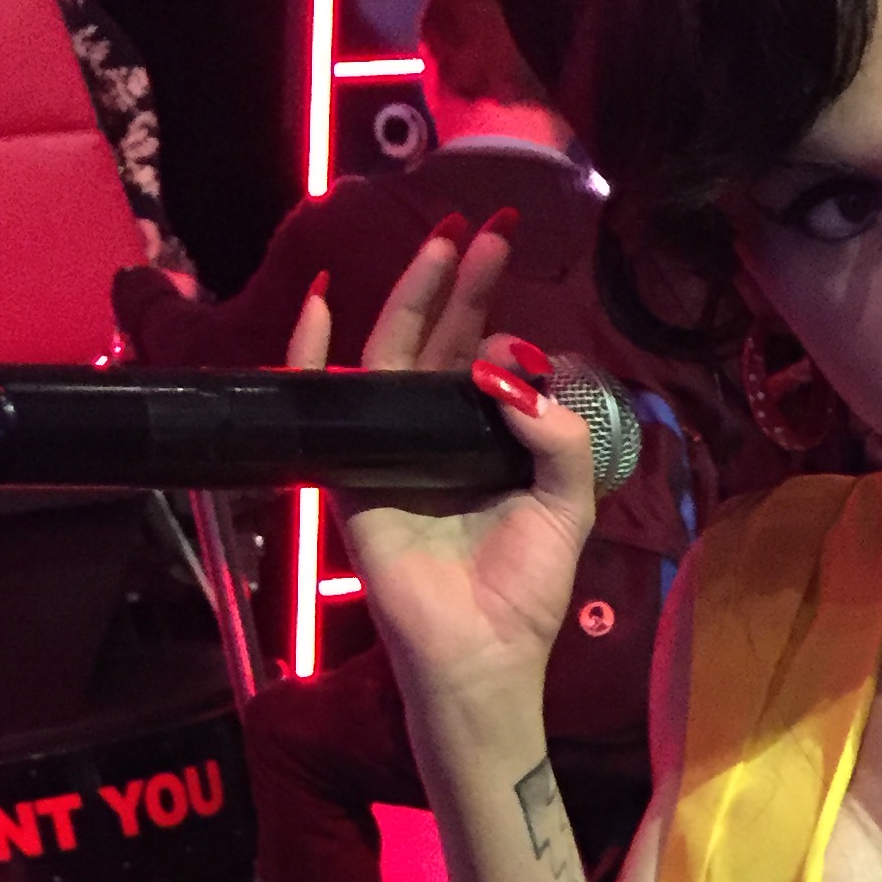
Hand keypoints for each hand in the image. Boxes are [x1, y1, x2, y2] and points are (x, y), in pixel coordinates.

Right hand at [290, 220, 597, 756]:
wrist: (481, 656)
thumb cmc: (523, 594)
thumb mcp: (565, 506)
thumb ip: (557, 439)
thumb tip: (513, 371)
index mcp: (483, 442)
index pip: (486, 359)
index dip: (500, 312)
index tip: (516, 259)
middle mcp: (434, 436)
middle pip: (441, 341)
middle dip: (463, 280)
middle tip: (487, 225)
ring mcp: (388, 450)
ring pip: (392, 355)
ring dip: (413, 295)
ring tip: (442, 241)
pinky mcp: (349, 475)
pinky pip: (325, 402)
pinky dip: (315, 352)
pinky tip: (326, 302)